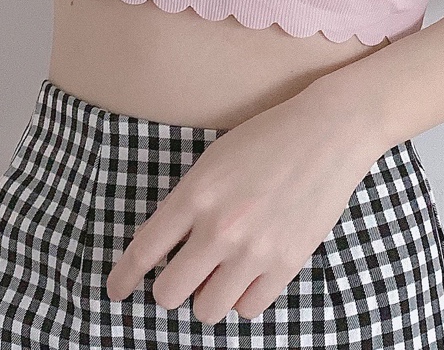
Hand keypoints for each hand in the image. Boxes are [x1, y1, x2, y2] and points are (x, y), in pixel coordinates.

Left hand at [104, 85, 379, 324]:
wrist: (328, 132)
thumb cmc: (267, 139)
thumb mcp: (214, 160)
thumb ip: (189, 203)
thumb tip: (169, 250)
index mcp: (196, 194)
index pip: (144, 251)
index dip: (122, 278)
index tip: (115, 291)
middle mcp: (220, 227)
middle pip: (169, 293)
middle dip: (170, 288)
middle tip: (182, 277)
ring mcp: (254, 250)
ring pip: (207, 310)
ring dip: (208, 297)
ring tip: (220, 275)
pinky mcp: (286, 264)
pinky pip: (248, 309)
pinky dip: (244, 298)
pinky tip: (249, 274)